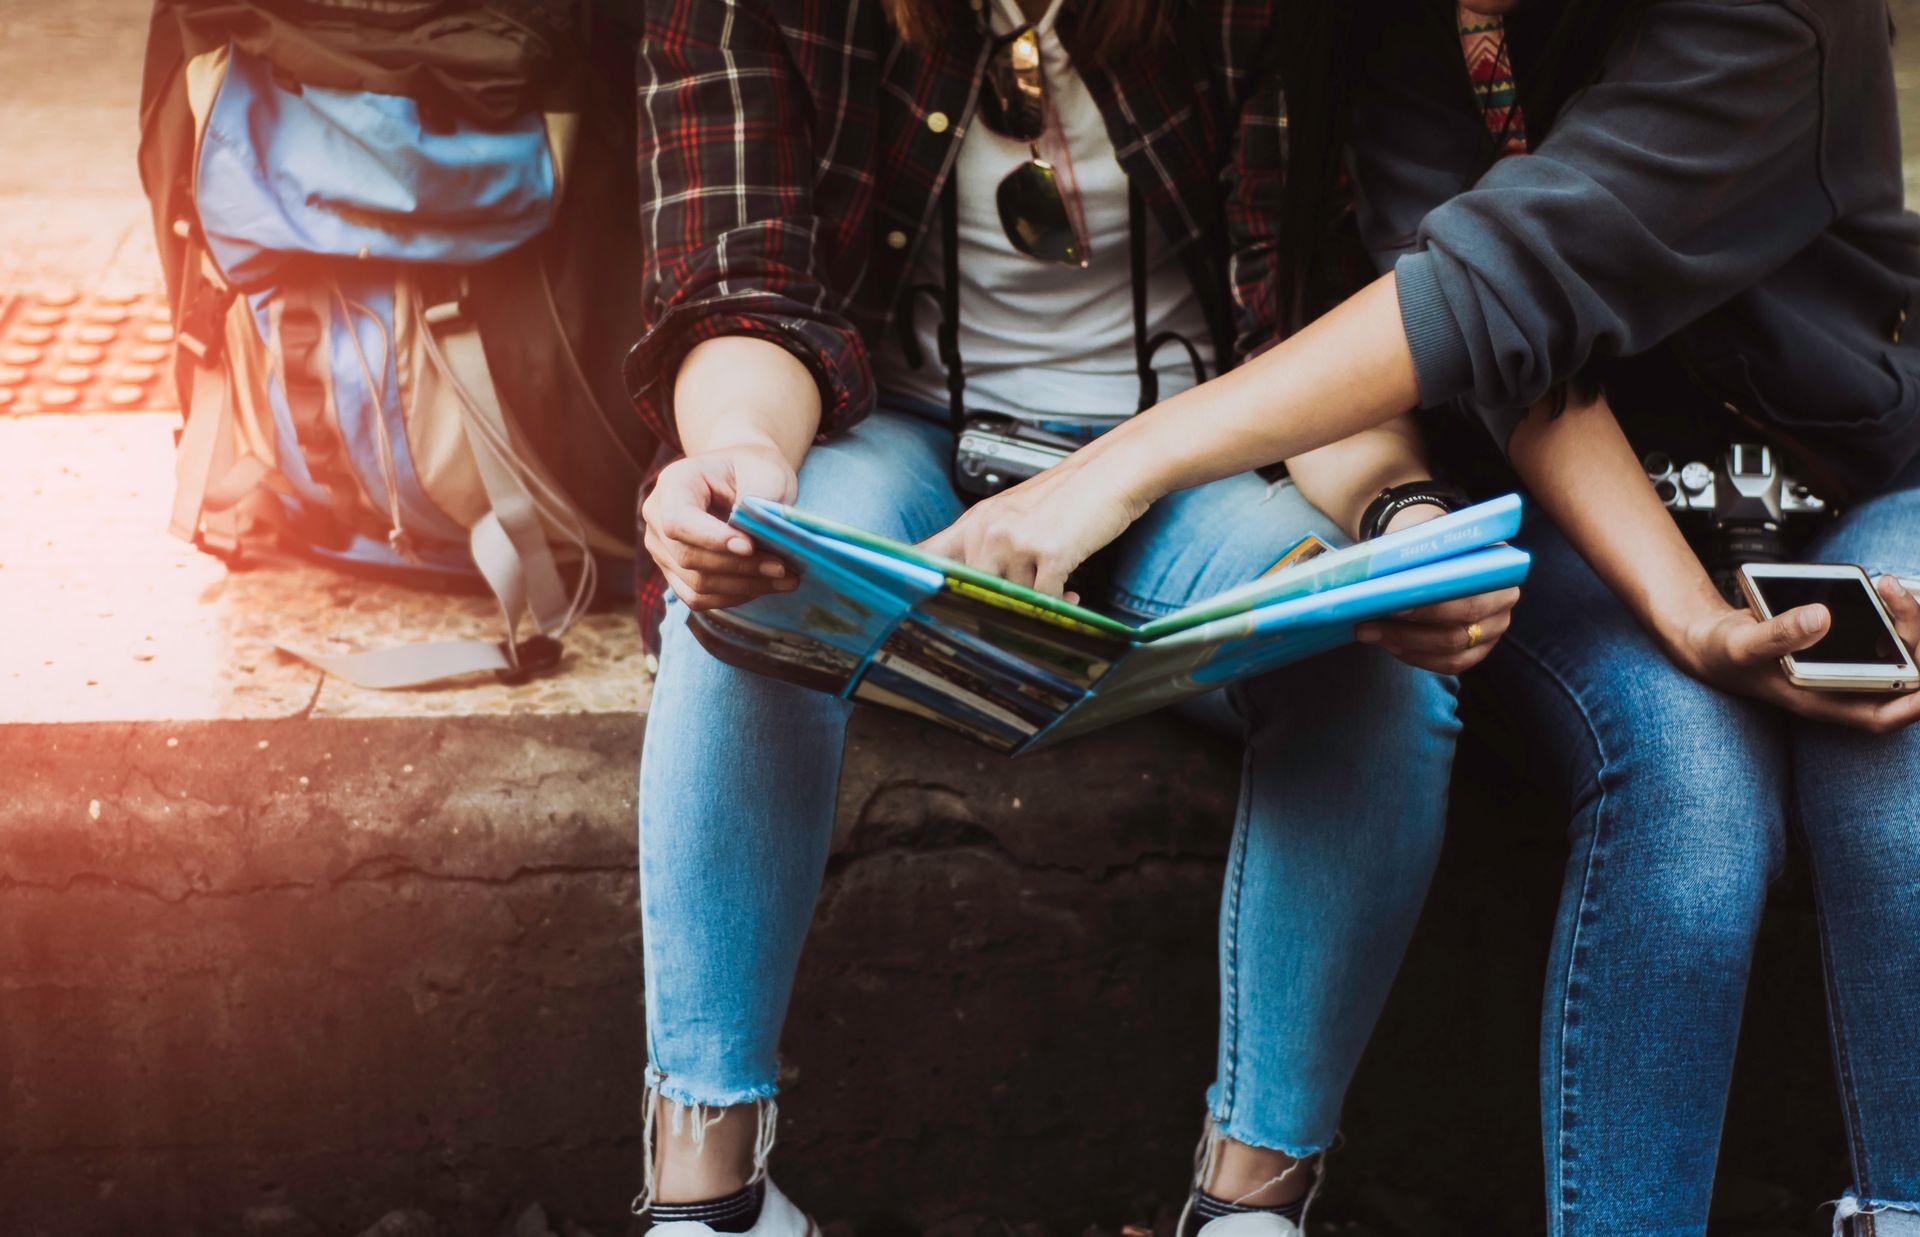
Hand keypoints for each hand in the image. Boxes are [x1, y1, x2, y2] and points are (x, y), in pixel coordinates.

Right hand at [641, 444, 798, 610]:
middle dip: (738, 567)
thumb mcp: (764, 472)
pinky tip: (763, 586)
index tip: (750, 546)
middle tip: (782, 568)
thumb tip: (755, 539)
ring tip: (784, 579)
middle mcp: (657, 517)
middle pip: (688, 558)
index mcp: (674, 483)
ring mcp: (662, 549)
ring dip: (742, 587)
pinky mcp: (675, 573)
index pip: (678, 521)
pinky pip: (698, 599)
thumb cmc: (754, 469)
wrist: (744, 476)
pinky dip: (734, 597)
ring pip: (695, 584)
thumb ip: (756, 503)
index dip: (711, 539)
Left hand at [919, 453, 1152, 595]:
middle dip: (1002, 599)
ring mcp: (1018, 542)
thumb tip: (972, 581)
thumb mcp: (1015, 512)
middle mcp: (991, 529)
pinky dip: (1060, 602)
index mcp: (977, 519)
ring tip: (1055, 588)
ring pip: (1014, 596)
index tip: (914, 599)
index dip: (916, 580)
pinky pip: (1045, 599)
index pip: (928, 554)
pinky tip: (1070, 593)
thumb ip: (988, 542)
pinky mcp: (1050, 554)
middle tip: (1025, 599)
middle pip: (976, 589)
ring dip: (1036, 600)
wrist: (1112, 473)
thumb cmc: (1069, 493)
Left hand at [1353, 504, 1520, 673]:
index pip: (1466, 591)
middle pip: (1460, 626)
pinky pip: (1451, 664)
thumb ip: (1412, 553)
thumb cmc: (1429, 544)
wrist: (1440, 551)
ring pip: (1452, 650)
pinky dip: (1417, 658)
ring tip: (1369, 634)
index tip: (1391, 603)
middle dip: (1407, 630)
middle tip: (1366, 625)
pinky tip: (1390, 646)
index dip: (1430, 602)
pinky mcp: (1480, 650)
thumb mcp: (1424, 537)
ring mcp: (1495, 628)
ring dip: (1405, 645)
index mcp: (1497, 564)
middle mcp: (1504, 599)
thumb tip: (1377, 577)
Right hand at [1671, 574, 1919, 733]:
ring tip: (1888, 586)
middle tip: (1898, 600)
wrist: (1712, 640)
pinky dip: (1889, 610)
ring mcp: (1842, 665)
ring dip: (1905, 620)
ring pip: (1897, 651)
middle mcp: (1838, 687)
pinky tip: (1881, 587)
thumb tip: (1821, 618)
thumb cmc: (1725, 654)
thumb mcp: (1743, 645)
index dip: (1912, 704)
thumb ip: (1778, 634)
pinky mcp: (1841, 643)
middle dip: (1913, 638)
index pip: (1880, 714)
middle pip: (1899, 675)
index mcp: (1819, 700)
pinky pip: (1881, 631)